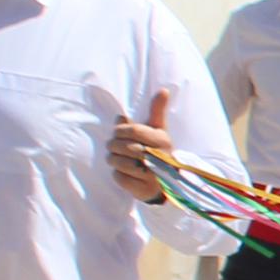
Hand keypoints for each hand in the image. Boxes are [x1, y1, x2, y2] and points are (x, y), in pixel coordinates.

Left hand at [111, 89, 175, 203]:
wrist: (167, 183)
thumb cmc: (159, 151)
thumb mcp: (160, 130)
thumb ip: (156, 111)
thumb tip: (163, 90)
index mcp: (162, 140)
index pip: (133, 130)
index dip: (120, 130)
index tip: (117, 132)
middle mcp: (159, 157)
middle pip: (124, 146)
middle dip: (113, 146)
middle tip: (112, 146)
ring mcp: (152, 175)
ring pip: (119, 162)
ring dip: (113, 160)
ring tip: (115, 158)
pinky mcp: (143, 189)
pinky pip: (120, 178)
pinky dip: (117, 175)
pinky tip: (122, 172)